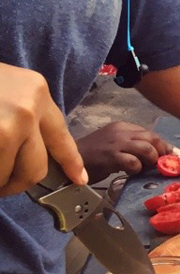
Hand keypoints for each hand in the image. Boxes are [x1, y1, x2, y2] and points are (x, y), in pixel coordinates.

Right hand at [0, 65, 87, 196]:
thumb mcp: (8, 88)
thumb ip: (25, 116)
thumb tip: (30, 154)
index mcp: (37, 93)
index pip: (61, 136)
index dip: (71, 162)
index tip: (78, 179)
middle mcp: (27, 110)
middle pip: (35, 168)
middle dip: (17, 183)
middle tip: (2, 184)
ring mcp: (6, 127)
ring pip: (6, 175)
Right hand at [76, 122, 170, 181]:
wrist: (65, 162)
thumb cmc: (92, 156)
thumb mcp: (115, 146)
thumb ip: (133, 147)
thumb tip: (157, 156)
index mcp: (122, 127)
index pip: (149, 133)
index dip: (163, 144)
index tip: (172, 154)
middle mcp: (121, 131)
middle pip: (151, 138)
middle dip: (162, 151)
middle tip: (165, 163)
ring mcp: (115, 143)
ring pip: (146, 148)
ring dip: (151, 160)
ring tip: (147, 169)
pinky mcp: (110, 156)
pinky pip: (133, 162)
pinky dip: (137, 169)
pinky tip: (133, 174)